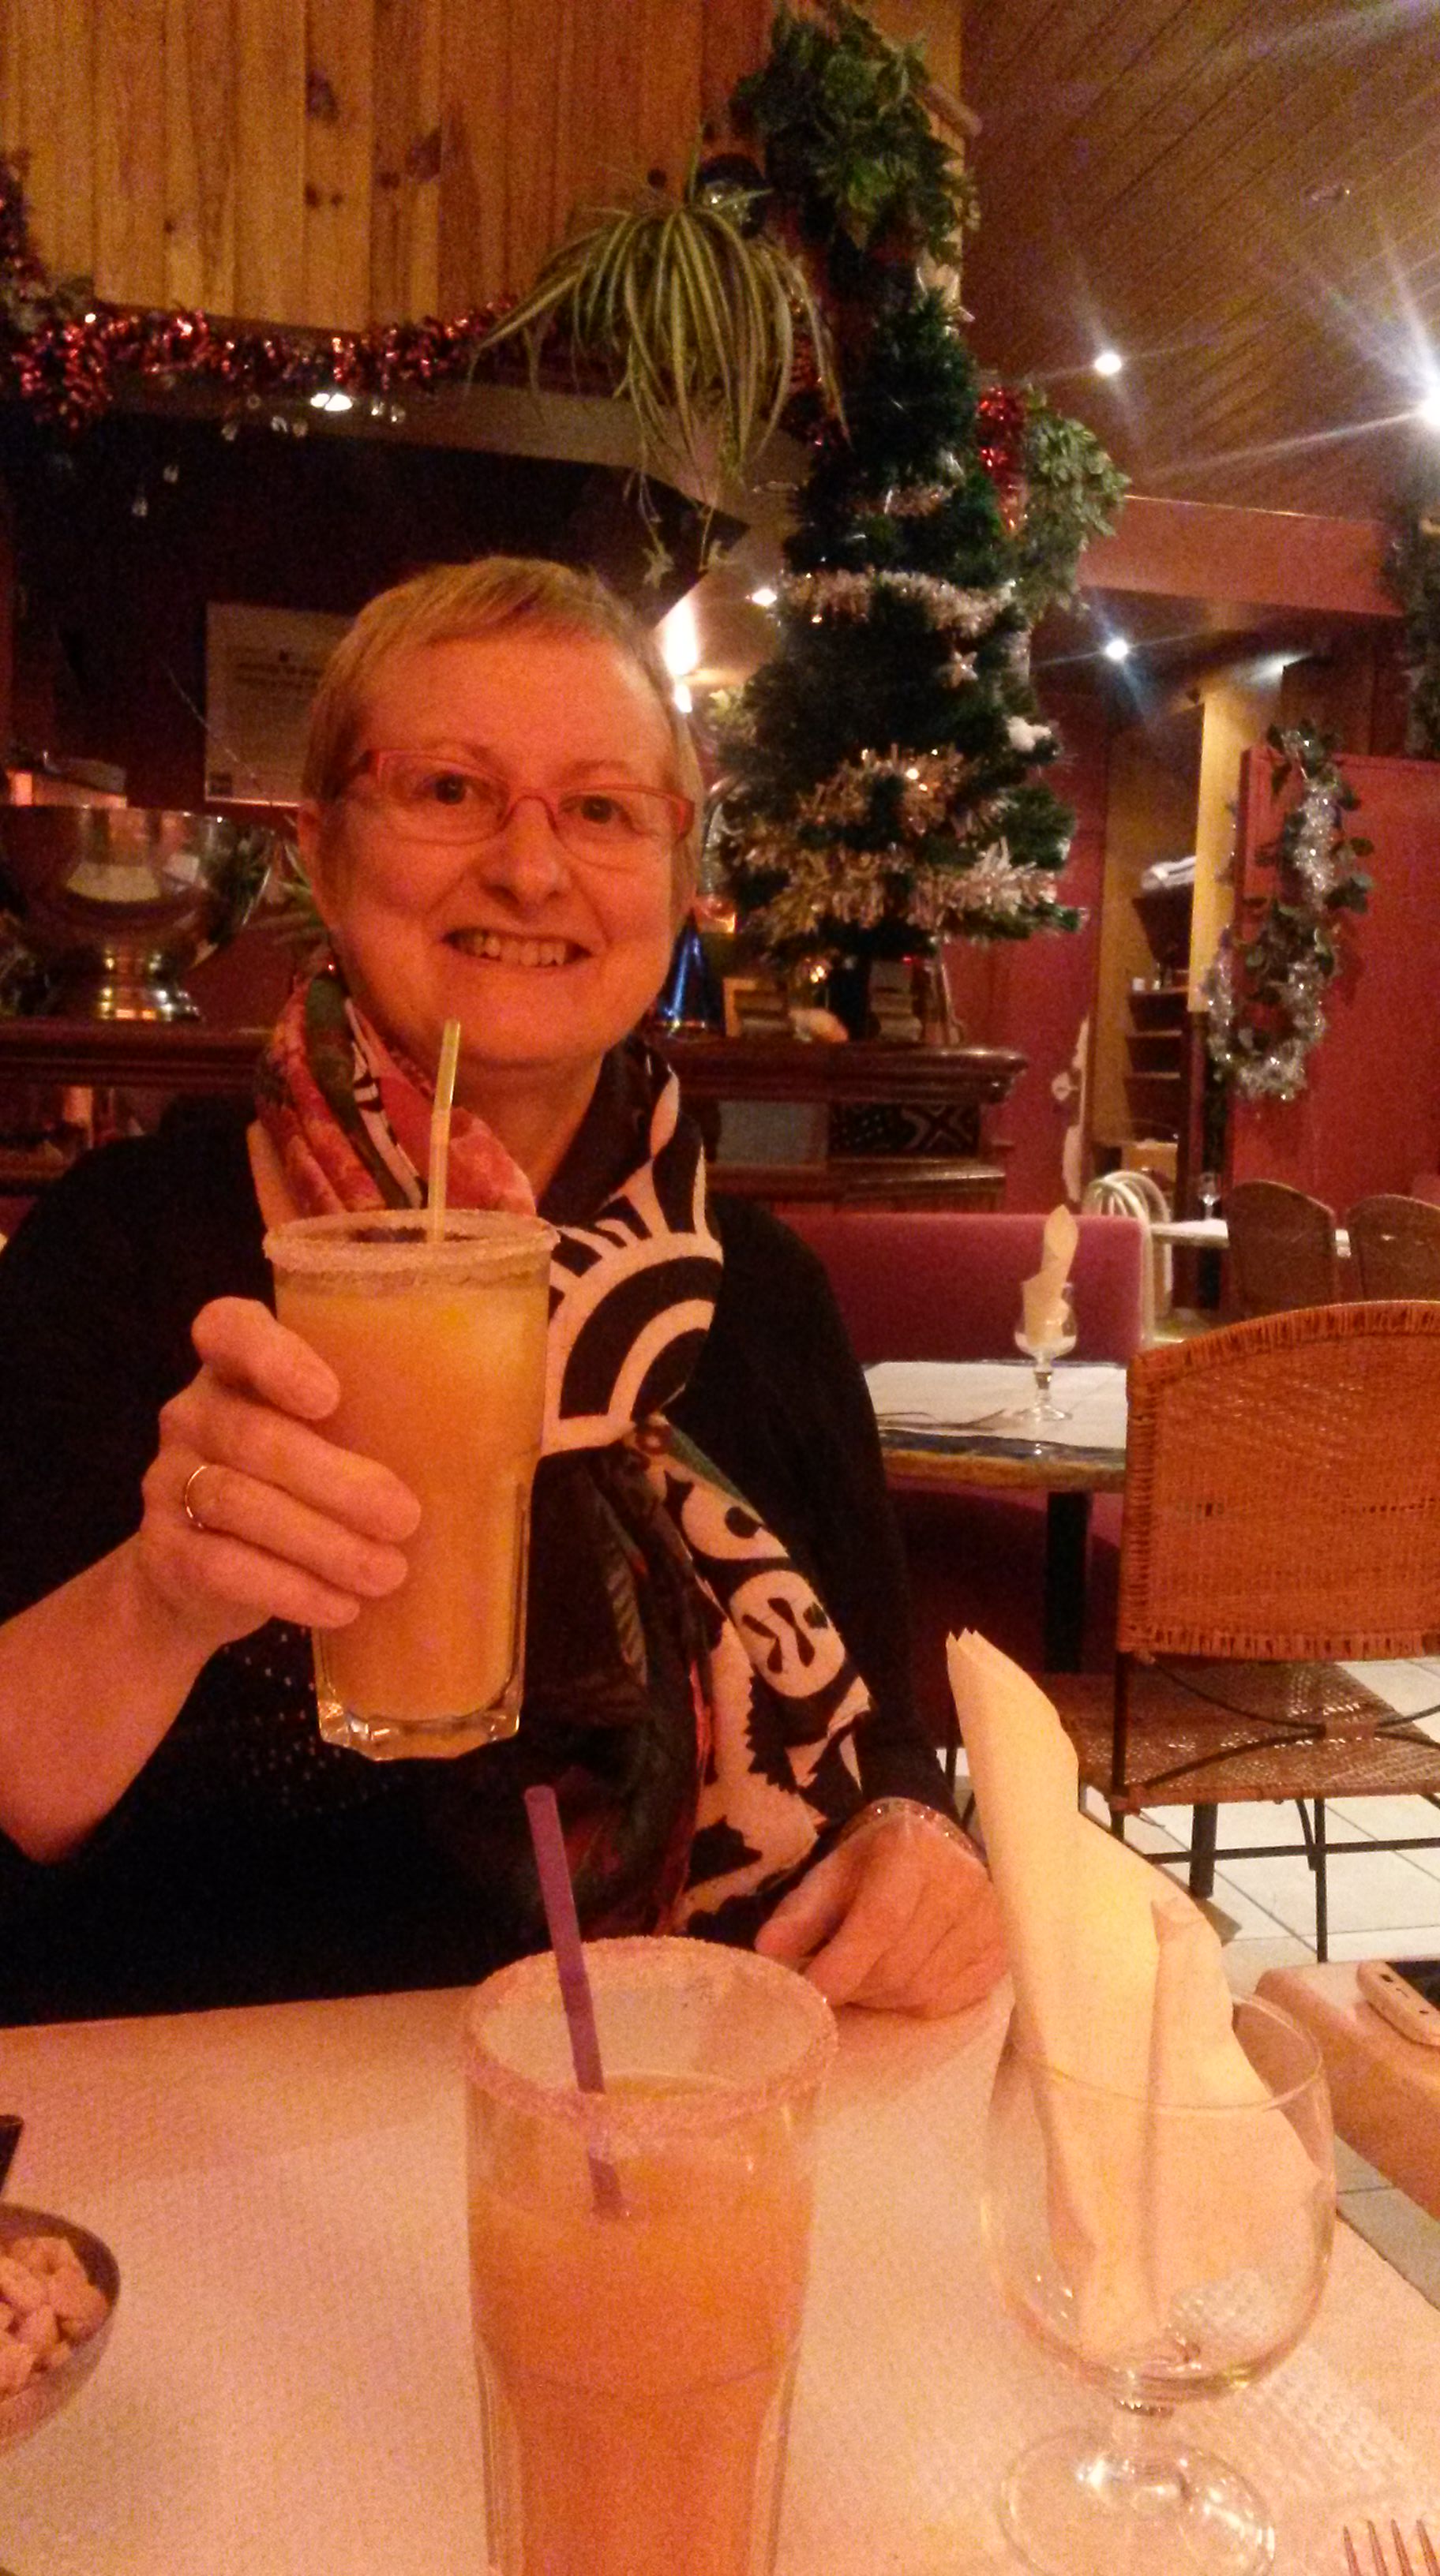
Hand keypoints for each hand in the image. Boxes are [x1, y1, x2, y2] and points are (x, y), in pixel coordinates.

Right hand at [133, 1296, 419, 1659]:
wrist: (200, 1578)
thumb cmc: (298, 1487)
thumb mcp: (335, 1443)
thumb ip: (394, 1424)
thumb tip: (517, 1439)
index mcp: (237, 1368)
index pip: (228, 1329)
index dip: (272, 1357)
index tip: (328, 1397)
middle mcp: (193, 1414)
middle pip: (252, 1436)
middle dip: (335, 1481)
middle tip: (405, 1517)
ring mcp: (169, 1482)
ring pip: (238, 1504)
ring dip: (323, 1544)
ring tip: (388, 1572)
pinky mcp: (164, 1552)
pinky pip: (222, 1567)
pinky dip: (290, 1590)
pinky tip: (342, 1606)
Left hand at [755, 1806, 1006, 2015]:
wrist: (935, 1851)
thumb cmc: (875, 1865)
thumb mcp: (832, 1874)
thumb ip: (801, 1912)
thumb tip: (768, 1952)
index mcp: (911, 1851)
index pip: (879, 1921)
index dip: (842, 1963)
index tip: (810, 1989)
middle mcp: (960, 1882)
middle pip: (898, 1965)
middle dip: (856, 1984)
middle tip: (835, 1979)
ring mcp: (989, 1920)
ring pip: (921, 1990)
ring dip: (882, 1997)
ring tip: (867, 1975)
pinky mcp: (1001, 1951)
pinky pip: (948, 2001)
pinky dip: (914, 2002)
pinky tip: (901, 1979)